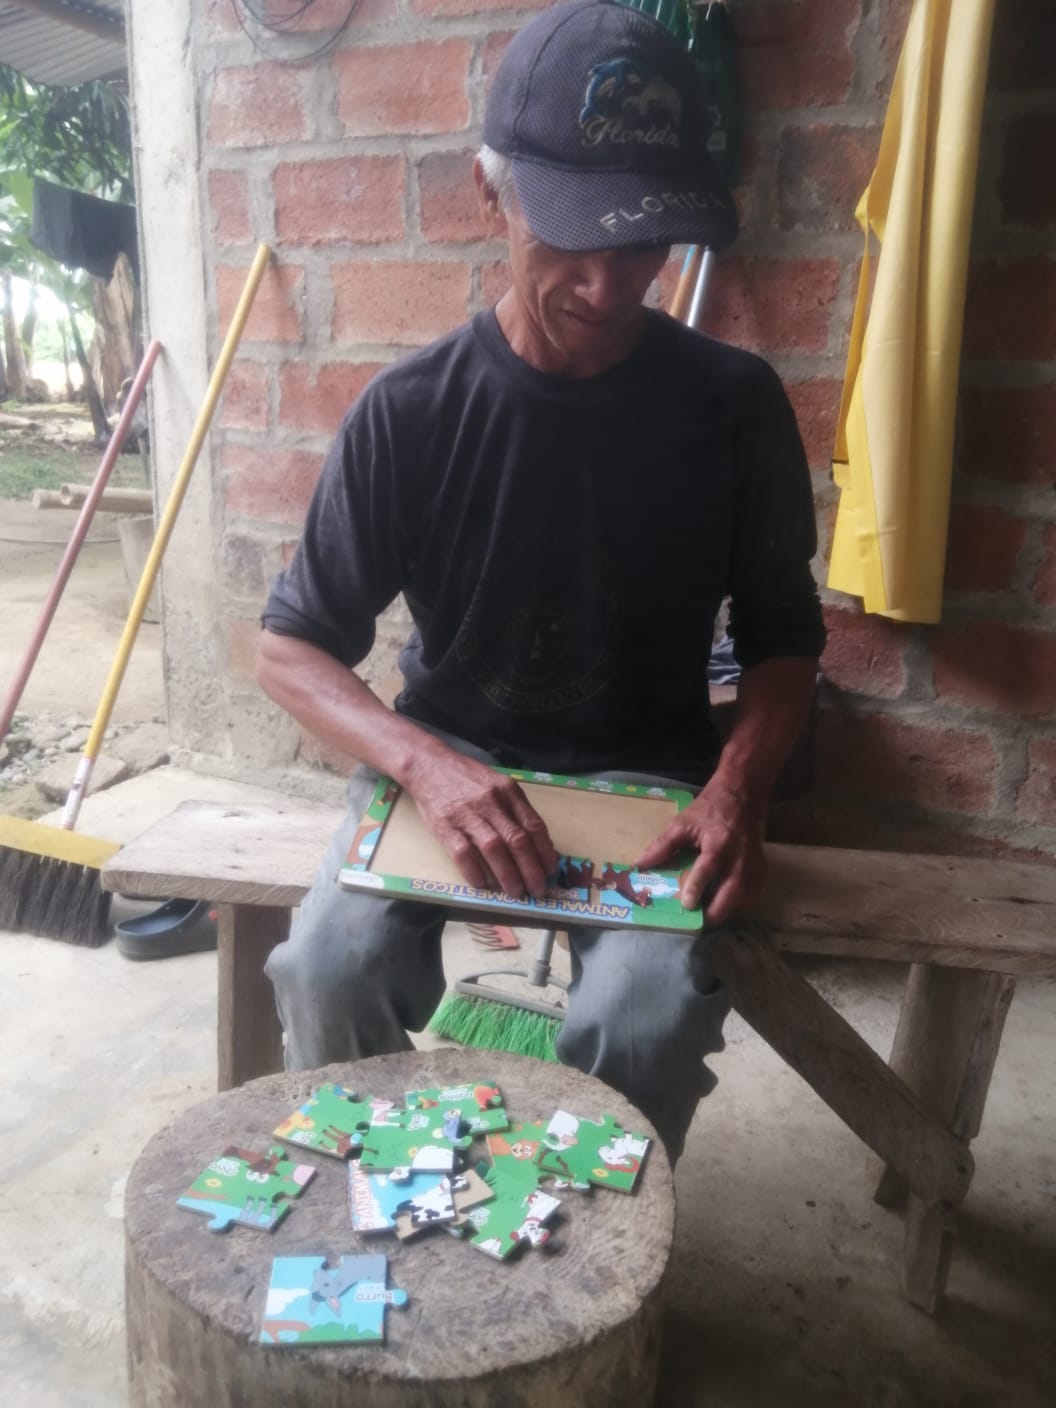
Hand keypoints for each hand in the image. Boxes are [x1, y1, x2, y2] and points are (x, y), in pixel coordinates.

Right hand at [405, 747, 558, 898]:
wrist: (428, 765)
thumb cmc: (467, 777)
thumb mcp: (497, 784)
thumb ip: (514, 809)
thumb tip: (536, 841)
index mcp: (508, 791)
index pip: (533, 825)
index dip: (545, 851)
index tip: (551, 869)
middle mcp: (491, 802)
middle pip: (518, 841)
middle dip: (532, 870)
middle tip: (539, 890)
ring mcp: (467, 815)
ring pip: (494, 849)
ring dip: (508, 875)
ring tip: (516, 893)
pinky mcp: (445, 826)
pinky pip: (463, 853)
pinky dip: (474, 872)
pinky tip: (482, 885)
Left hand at [636, 778, 765, 924]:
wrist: (743, 794)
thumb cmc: (709, 809)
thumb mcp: (682, 822)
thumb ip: (662, 845)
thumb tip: (640, 865)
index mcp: (718, 841)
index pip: (709, 867)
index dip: (697, 887)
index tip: (687, 904)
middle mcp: (739, 855)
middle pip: (733, 890)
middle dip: (717, 911)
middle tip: (698, 921)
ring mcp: (753, 862)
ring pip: (747, 896)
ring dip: (730, 910)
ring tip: (710, 917)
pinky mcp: (761, 867)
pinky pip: (755, 892)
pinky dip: (742, 904)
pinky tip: (728, 907)